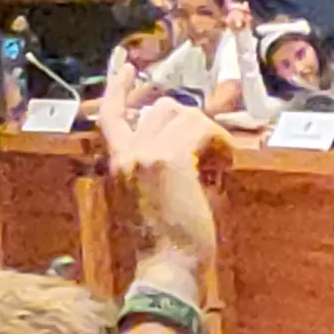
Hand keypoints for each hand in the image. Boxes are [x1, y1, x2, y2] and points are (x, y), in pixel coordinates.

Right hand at [97, 68, 224, 273]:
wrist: (165, 270)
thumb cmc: (163, 247)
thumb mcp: (146, 201)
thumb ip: (153, 171)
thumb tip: (183, 151)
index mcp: (117, 166)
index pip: (110, 116)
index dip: (117, 86)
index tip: (125, 63)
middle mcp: (126, 154)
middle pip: (159, 107)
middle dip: (188, 120)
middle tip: (208, 145)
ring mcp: (146, 154)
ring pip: (183, 113)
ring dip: (207, 133)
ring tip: (217, 162)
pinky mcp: (171, 158)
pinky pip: (202, 127)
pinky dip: (220, 142)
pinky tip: (223, 164)